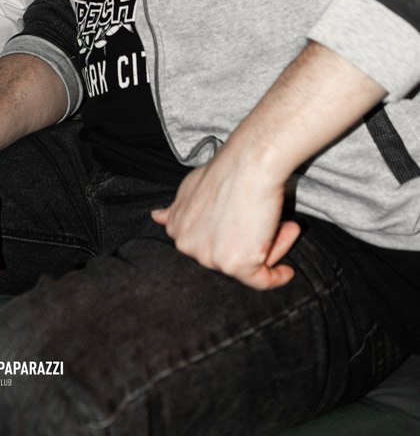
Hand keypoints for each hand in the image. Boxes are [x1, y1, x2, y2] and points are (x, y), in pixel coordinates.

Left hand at [151, 148, 300, 290]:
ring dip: (268, 246)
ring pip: (248, 266)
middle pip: (228, 257)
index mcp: (177, 230)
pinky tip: (287, 270)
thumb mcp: (189, 188)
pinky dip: (278, 275)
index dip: (231, 233)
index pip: (209, 246)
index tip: (245, 221)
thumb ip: (176, 209)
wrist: (249, 163)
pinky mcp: (235, 265)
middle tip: (261, 216)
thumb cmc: (228, 170)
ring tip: (273, 220)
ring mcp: (209, 258)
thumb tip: (157, 217)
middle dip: (249, 240)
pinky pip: (263, 280)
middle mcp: (188, 247)